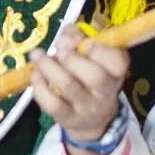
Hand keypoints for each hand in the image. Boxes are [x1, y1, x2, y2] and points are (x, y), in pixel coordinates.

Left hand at [31, 26, 128, 142]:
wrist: (92, 121)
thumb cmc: (90, 79)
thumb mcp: (92, 58)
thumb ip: (79, 39)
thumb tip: (66, 33)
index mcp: (115, 72)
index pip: (118, 62)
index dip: (102, 51)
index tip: (86, 43)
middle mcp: (105, 92)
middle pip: (94, 76)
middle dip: (72, 58)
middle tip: (58, 50)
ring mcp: (86, 107)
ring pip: (69, 86)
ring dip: (49, 67)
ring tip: (37, 55)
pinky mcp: (68, 118)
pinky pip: (52, 104)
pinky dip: (40, 87)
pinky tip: (35, 75)